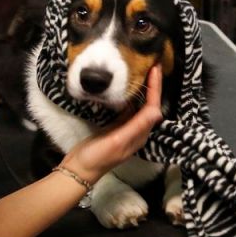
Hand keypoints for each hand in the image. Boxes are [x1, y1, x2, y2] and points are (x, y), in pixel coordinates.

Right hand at [61, 66, 163, 183]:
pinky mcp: (116, 129)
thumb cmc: (97, 157)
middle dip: (153, 87)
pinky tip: (126, 89)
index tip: (155, 69)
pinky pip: (129, 110)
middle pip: (150, 106)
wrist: (78, 170)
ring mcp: (126, 131)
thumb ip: (136, 126)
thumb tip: (157, 111)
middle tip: (151, 66)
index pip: (153, 108)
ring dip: (144, 91)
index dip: (156, 89)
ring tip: (143, 72)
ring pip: (141, 107)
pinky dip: (131, 98)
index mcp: (139, 136)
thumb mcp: (116, 141)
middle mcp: (137, 133)